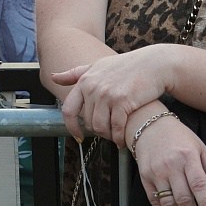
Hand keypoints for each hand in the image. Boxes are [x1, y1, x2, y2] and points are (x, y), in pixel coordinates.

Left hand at [52, 47, 172, 146]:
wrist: (153, 64)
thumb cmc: (125, 66)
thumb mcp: (97, 66)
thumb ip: (75, 74)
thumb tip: (53, 77)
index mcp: (84, 81)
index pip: (68, 109)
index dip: (71, 127)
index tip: (78, 137)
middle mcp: (93, 87)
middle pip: (87, 122)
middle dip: (97, 131)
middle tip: (108, 132)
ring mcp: (108, 94)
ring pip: (100, 127)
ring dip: (107, 136)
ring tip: (114, 136)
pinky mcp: (123, 101)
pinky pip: (116, 128)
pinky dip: (119, 138)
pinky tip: (122, 141)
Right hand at [135, 118, 205, 205]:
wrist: (148, 124)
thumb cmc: (177, 136)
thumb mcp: (200, 147)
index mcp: (188, 157)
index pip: (198, 184)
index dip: (205, 204)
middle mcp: (171, 165)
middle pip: (183, 198)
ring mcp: (157, 172)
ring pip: (168, 202)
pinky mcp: (145, 177)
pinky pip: (153, 200)